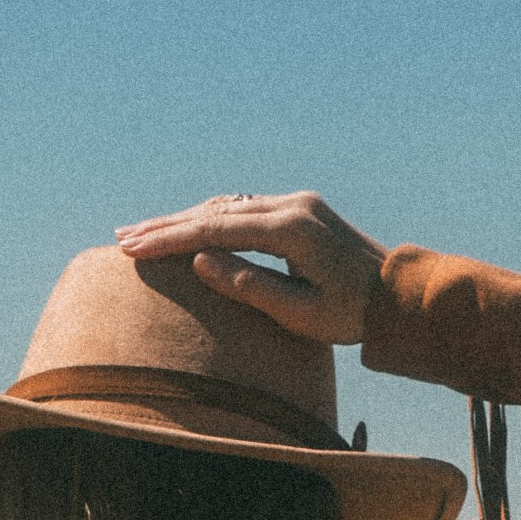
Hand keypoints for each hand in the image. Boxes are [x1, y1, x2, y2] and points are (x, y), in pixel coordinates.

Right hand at [113, 192, 386, 345]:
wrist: (399, 296)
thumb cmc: (351, 316)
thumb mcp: (300, 314)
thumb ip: (249, 285)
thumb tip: (199, 261)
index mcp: (291, 230)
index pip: (216, 228)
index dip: (169, 238)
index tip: (131, 248)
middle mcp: (292, 205)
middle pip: (216, 209)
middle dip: (166, 224)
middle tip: (121, 237)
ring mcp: (297, 203)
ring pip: (227, 205)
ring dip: (184, 218)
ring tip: (142, 233)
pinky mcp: (299, 210)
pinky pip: (243, 209)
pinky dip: (209, 217)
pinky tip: (186, 227)